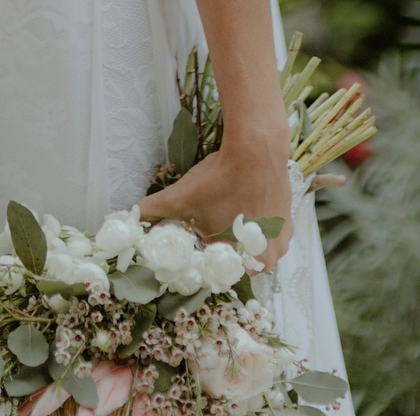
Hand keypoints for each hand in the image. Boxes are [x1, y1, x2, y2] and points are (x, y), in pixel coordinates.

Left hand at [137, 138, 292, 272]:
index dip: (203, 254)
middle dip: (220, 243)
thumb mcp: (181, 197)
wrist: (256, 148)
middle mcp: (269, 259)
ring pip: (252, 244)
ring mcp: (281, 239)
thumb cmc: (220, 180)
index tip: (194, 236)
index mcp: (245, 264)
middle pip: (235, 258)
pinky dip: (255, 220)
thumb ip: (154, 210)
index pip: (218, 269)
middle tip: (207, 220)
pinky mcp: (288, 219)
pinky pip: (266, 229)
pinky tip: (242, 202)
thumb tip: (131, 216)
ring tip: (225, 208)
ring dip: (238, 232)